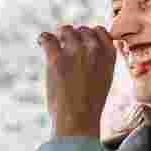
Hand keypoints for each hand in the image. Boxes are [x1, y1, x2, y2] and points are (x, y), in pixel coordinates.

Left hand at [36, 25, 116, 140]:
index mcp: (109, 54)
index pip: (99, 31)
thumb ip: (100, 61)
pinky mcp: (56, 58)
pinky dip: (43, 39)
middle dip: (72, 36)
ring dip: (59, 36)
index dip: (88, 35)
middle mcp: (94, 49)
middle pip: (81, 30)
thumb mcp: (104, 79)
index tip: (80, 42)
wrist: (78, 120)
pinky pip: (47, 38)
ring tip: (54, 45)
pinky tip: (41, 42)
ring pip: (65, 30)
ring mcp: (76, 51)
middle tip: (64, 47)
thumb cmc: (89, 104)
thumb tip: (87, 47)